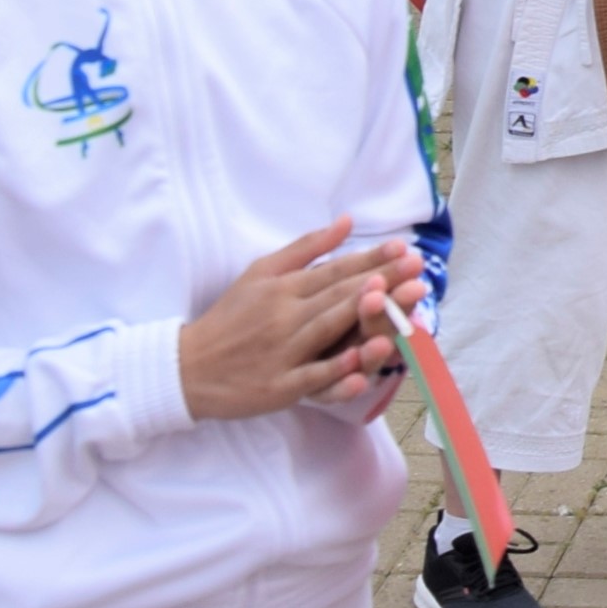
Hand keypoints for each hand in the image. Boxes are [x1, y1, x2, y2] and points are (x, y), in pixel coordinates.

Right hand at [177, 219, 428, 420]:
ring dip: (366, 319)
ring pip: (329, 332)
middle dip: (383, 282)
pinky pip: (313, 379)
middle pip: (339, 297)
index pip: (335, 271)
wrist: (187, 367)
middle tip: (419, 269)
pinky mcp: (279, 387)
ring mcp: (283, 353)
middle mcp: (285, 317)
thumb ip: (306, 248)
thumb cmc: (231, 316)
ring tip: (400, 307)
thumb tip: (347, 220)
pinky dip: (337, 372)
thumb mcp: (261, 272)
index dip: (372, 259)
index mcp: (284, 288)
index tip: (405, 248)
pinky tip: (364, 366)